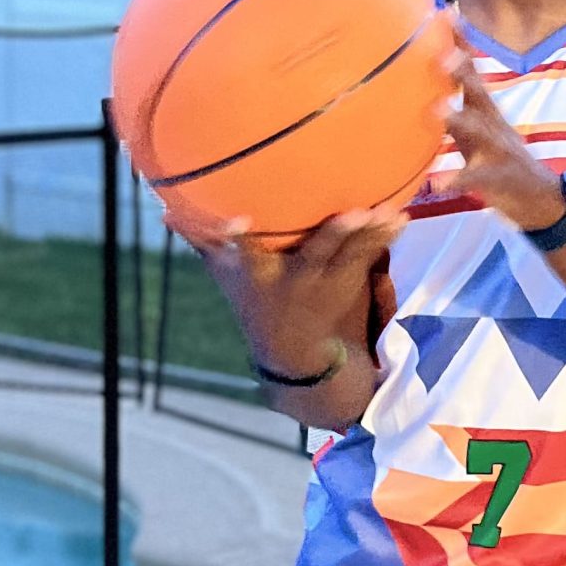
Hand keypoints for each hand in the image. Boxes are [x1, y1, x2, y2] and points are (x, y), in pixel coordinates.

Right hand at [199, 208, 404, 377]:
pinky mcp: (348, 284)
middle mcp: (290, 282)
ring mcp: (323, 286)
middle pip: (314, 255)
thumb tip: (164, 209)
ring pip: (350, 256)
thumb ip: (201, 240)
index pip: (237, 253)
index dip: (232, 236)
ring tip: (388, 212)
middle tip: (352, 213)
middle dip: (332, 236)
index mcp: (254, 275)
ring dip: (370, 234)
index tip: (236, 220)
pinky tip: (401, 216)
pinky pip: (369, 257)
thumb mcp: (224, 278)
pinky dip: (384, 237)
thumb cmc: (255, 302)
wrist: (296, 356)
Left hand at [429, 52, 565, 231]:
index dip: (460, 42)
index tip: (445, 12)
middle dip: (462, 71)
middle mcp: (493, 124)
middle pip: (478, 92)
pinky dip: (456, 180)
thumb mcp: (477, 131)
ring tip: (437, 109)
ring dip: (458, 118)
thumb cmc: (498, 162)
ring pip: (479, 131)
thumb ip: (453, 109)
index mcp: (485, 110)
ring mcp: (498, 150)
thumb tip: (420, 90)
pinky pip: (475, 179)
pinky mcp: (497, 179)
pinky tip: (437, 183)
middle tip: (442, 55)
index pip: (472, 70)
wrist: (542, 201)